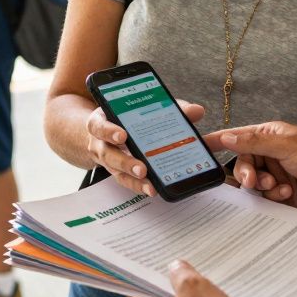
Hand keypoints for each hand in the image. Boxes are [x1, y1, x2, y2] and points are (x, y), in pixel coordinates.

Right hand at [85, 101, 205, 196]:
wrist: (105, 131)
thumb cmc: (126, 117)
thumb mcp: (141, 108)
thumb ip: (170, 107)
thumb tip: (197, 111)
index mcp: (102, 122)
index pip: (99, 126)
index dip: (109, 131)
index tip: (123, 135)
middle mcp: (102, 145)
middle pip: (109, 156)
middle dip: (126, 163)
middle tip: (142, 168)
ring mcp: (111, 162)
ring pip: (119, 174)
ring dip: (135, 182)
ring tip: (151, 187)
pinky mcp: (120, 174)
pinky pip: (128, 183)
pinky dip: (141, 187)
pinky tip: (155, 189)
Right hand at [205, 121, 296, 219]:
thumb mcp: (288, 146)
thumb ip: (255, 143)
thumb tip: (226, 137)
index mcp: (271, 138)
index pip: (238, 137)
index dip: (218, 141)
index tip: (198, 146)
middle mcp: (271, 157)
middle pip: (242, 165)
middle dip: (246, 173)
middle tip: (254, 180)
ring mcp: (277, 178)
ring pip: (252, 186)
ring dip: (261, 187)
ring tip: (277, 187)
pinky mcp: (283, 199)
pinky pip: (264, 201)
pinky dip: (272, 198)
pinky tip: (287, 195)